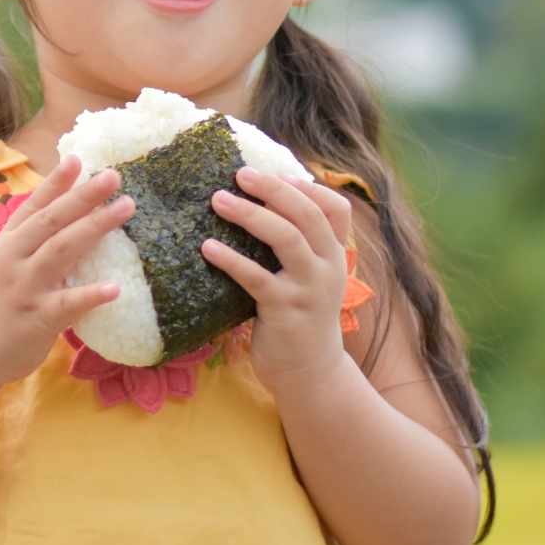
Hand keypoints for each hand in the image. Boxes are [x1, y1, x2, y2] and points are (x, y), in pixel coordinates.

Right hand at [0, 155, 130, 390]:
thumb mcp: (5, 266)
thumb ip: (31, 242)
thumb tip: (68, 215)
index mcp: (8, 244)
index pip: (34, 206)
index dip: (55, 182)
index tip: (77, 158)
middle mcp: (14, 260)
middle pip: (52, 221)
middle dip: (83, 195)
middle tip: (113, 175)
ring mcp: (25, 288)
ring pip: (62, 250)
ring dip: (95, 226)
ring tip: (125, 208)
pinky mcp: (37, 319)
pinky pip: (68, 304)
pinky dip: (91, 294)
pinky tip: (116, 288)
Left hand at [201, 167, 352, 397]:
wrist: (309, 372)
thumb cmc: (298, 315)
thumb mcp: (308, 277)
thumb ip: (296, 245)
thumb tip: (259, 201)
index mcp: (334, 254)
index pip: (336, 209)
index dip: (309, 187)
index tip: (279, 172)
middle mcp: (328, 267)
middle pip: (307, 215)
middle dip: (273, 189)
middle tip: (239, 173)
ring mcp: (309, 289)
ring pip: (286, 239)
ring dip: (250, 215)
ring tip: (218, 200)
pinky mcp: (286, 311)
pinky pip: (257, 278)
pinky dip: (231, 260)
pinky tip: (208, 248)